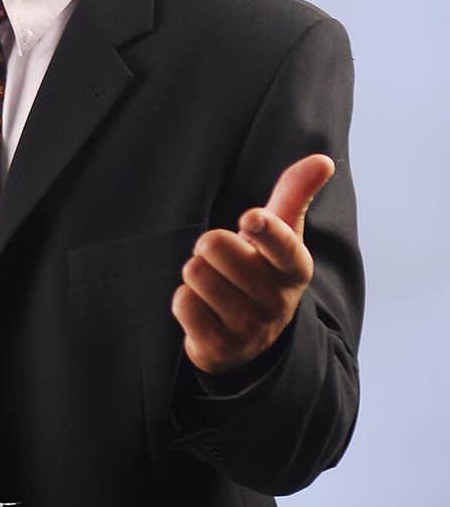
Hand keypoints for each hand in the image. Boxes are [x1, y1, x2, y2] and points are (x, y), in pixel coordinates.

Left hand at [171, 154, 334, 374]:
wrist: (250, 339)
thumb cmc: (263, 269)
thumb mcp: (283, 234)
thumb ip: (296, 193)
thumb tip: (323, 159)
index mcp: (295, 267)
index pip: (282, 245)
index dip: (264, 229)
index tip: (251, 218)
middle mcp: (276, 300)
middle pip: (214, 245)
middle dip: (209, 246)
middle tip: (222, 260)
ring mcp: (248, 327)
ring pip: (195, 273)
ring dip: (196, 274)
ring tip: (215, 285)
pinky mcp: (219, 347)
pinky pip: (183, 303)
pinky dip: (185, 301)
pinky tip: (204, 310)